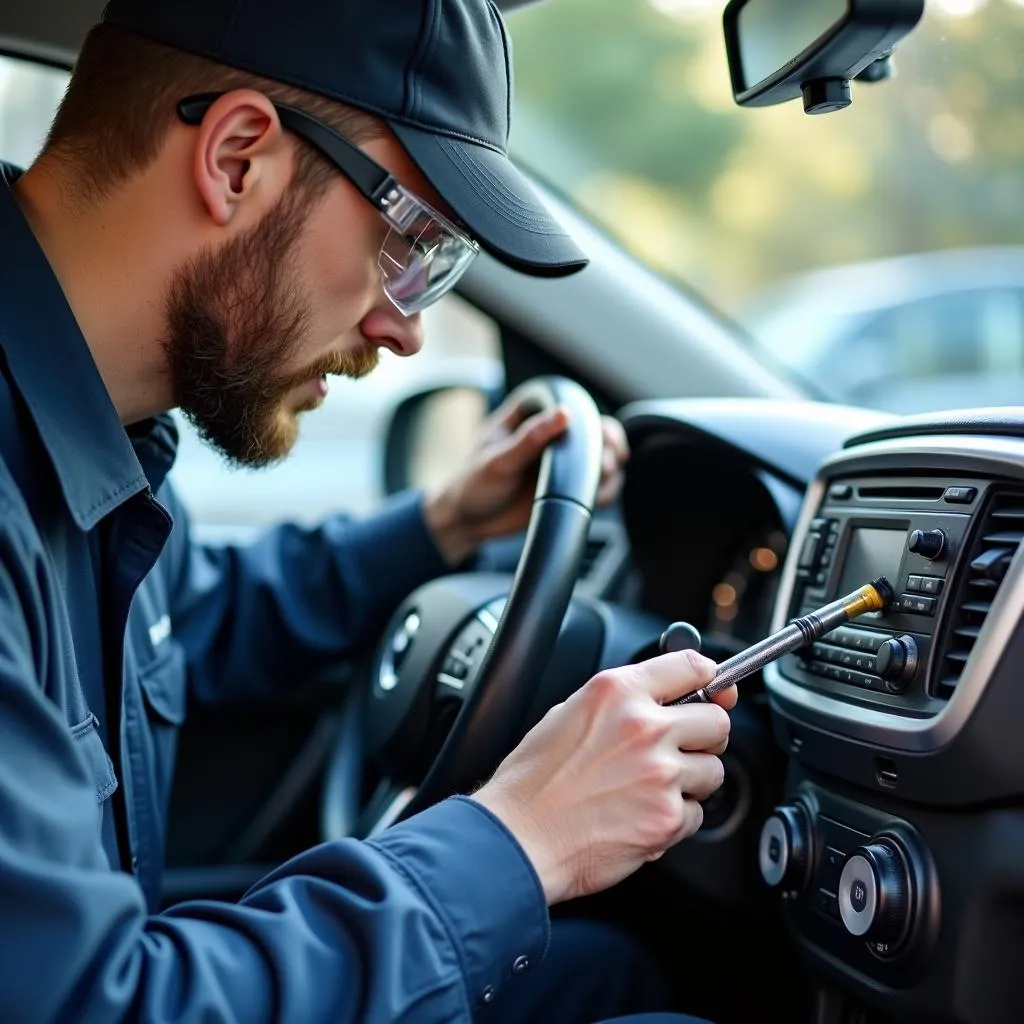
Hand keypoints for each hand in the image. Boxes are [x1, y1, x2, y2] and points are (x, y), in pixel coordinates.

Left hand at [423, 392, 628, 564]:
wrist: (466, 521)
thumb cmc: (471, 484)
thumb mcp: (497, 461)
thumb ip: (529, 438)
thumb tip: (563, 414)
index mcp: (530, 414)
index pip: (569, 402)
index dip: (589, 416)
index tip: (595, 435)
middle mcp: (550, 434)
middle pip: (596, 428)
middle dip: (609, 443)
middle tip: (605, 462)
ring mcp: (561, 461)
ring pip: (604, 456)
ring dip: (611, 468)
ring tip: (600, 480)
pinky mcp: (567, 487)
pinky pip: (598, 485)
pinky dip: (606, 490)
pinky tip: (596, 497)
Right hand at [473, 651, 737, 904]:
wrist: (519, 837)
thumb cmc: (534, 781)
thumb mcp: (569, 713)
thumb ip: (620, 702)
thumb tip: (661, 699)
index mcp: (617, 692)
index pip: (691, 666)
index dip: (712, 679)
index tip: (718, 689)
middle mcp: (643, 726)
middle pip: (717, 721)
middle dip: (703, 737)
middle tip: (679, 751)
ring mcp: (659, 773)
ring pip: (713, 771)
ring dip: (691, 781)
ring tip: (649, 789)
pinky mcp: (666, 817)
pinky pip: (696, 814)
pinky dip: (675, 819)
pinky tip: (640, 816)